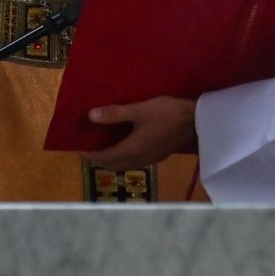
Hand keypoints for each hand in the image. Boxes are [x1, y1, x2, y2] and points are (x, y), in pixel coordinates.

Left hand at [81, 96, 196, 169]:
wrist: (196, 120)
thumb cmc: (166, 113)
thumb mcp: (138, 110)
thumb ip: (114, 114)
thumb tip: (90, 116)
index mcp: (131, 150)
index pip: (104, 158)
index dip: (89, 154)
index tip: (78, 147)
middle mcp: (138, 160)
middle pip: (113, 165)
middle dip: (99, 158)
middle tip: (89, 147)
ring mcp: (150, 160)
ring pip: (124, 165)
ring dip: (112, 159)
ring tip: (105, 146)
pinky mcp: (158, 156)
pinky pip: (135, 162)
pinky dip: (124, 157)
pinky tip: (126, 145)